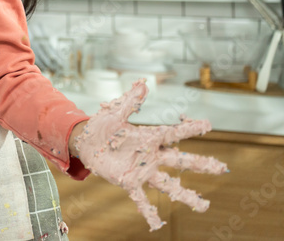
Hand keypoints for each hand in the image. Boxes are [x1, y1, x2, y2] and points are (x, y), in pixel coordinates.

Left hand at [71, 79, 228, 230]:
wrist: (87, 142)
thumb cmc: (104, 126)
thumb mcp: (116, 112)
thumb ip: (130, 101)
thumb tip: (143, 84)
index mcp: (149, 137)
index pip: (174, 133)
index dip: (189, 129)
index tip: (208, 125)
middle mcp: (150, 156)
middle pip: (179, 160)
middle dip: (200, 164)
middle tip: (221, 168)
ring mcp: (142, 171)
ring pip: (168, 184)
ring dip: (186, 194)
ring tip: (204, 206)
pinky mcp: (128, 182)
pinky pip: (141, 199)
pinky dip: (149, 212)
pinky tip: (158, 224)